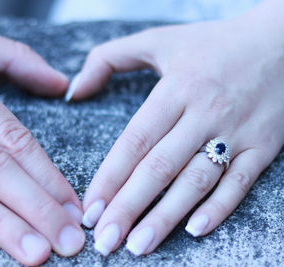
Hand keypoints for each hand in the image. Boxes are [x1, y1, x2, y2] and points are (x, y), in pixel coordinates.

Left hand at [67, 0, 283, 255]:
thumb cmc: (212, 44)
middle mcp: (203, 113)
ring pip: (196, 181)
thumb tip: (73, 91)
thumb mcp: (157, 40)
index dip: (109, 177)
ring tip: (137, 245)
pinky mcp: (263, 146)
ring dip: (166, 216)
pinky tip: (194, 230)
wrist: (281, 40)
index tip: (90, 207)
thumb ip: (108, 59)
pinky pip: (240, 181)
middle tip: (104, 241)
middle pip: (159, 167)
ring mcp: (236, 131)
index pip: (135, 141)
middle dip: (128, 207)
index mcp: (175, 89)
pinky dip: (219, 207)